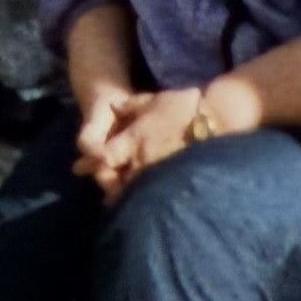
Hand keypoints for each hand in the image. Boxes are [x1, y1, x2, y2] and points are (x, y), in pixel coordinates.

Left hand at [79, 88, 204, 198]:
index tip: (82, 167)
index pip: (103, 158)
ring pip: (134, 194)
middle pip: (115, 183)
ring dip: (124, 196)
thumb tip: (113, 107)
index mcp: (134, 140)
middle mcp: (142, 161)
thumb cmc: (184, 106)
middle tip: (102, 187)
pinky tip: (145, 201)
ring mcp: (159, 175)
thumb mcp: (153, 100)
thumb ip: (130, 106)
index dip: (92, 164)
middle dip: (106, 186)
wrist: (217, 119)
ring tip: (119, 199)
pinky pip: (154, 196)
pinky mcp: (175, 184)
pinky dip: (145, 199)